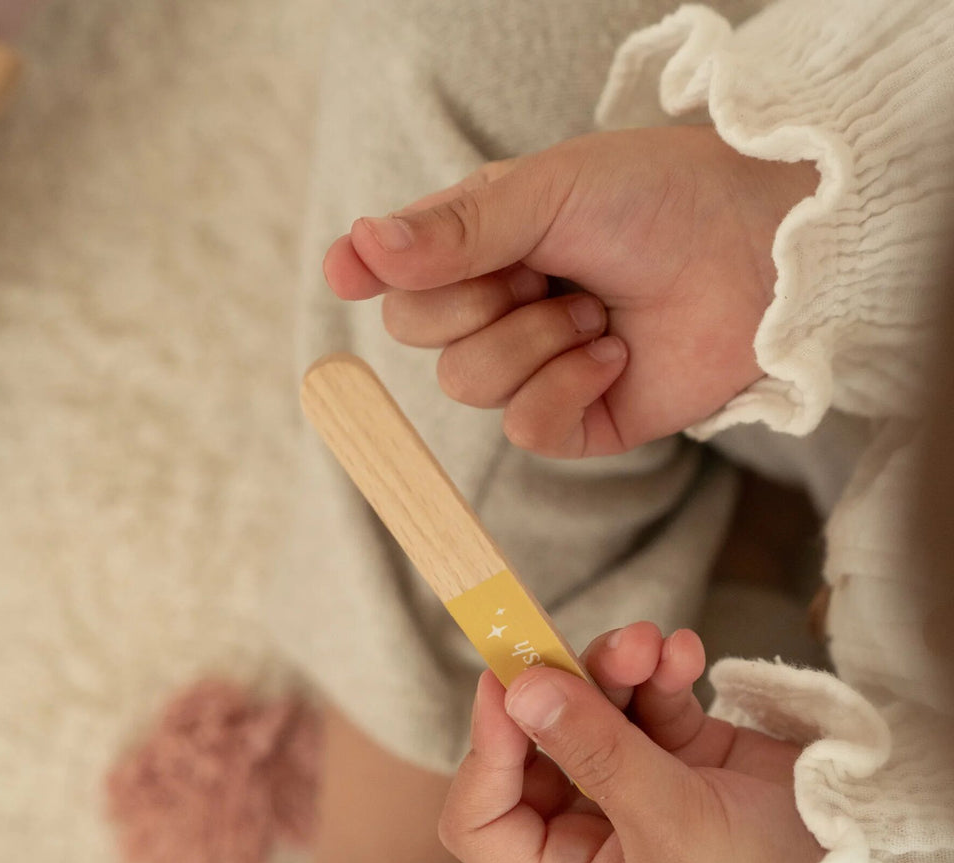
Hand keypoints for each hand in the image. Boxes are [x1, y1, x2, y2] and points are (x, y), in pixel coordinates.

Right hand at [324, 126, 816, 456]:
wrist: (757, 254)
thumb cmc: (659, 199)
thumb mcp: (549, 191)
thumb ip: (455, 229)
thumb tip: (360, 248)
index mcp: (481, 244)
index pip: (396, 271)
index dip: (370, 272)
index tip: (348, 271)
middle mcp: (497, 307)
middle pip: (417, 333)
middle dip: (477, 299)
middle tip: (543, 269)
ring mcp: (532, 368)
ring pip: (466, 381)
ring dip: (534, 339)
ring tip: (596, 309)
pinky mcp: (573, 420)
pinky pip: (524, 426)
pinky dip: (567, 386)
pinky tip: (613, 355)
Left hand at [437, 622, 822, 862]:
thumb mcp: (675, 828)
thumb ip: (597, 753)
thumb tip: (521, 691)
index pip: (482, 819)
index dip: (485, 752)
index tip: (505, 687)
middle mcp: (590, 831)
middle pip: (537, 745)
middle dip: (564, 689)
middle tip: (595, 648)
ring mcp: (632, 787)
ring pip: (591, 711)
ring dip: (614, 667)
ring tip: (651, 643)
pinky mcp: (678, 754)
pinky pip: (647, 700)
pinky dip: (660, 673)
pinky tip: (686, 653)